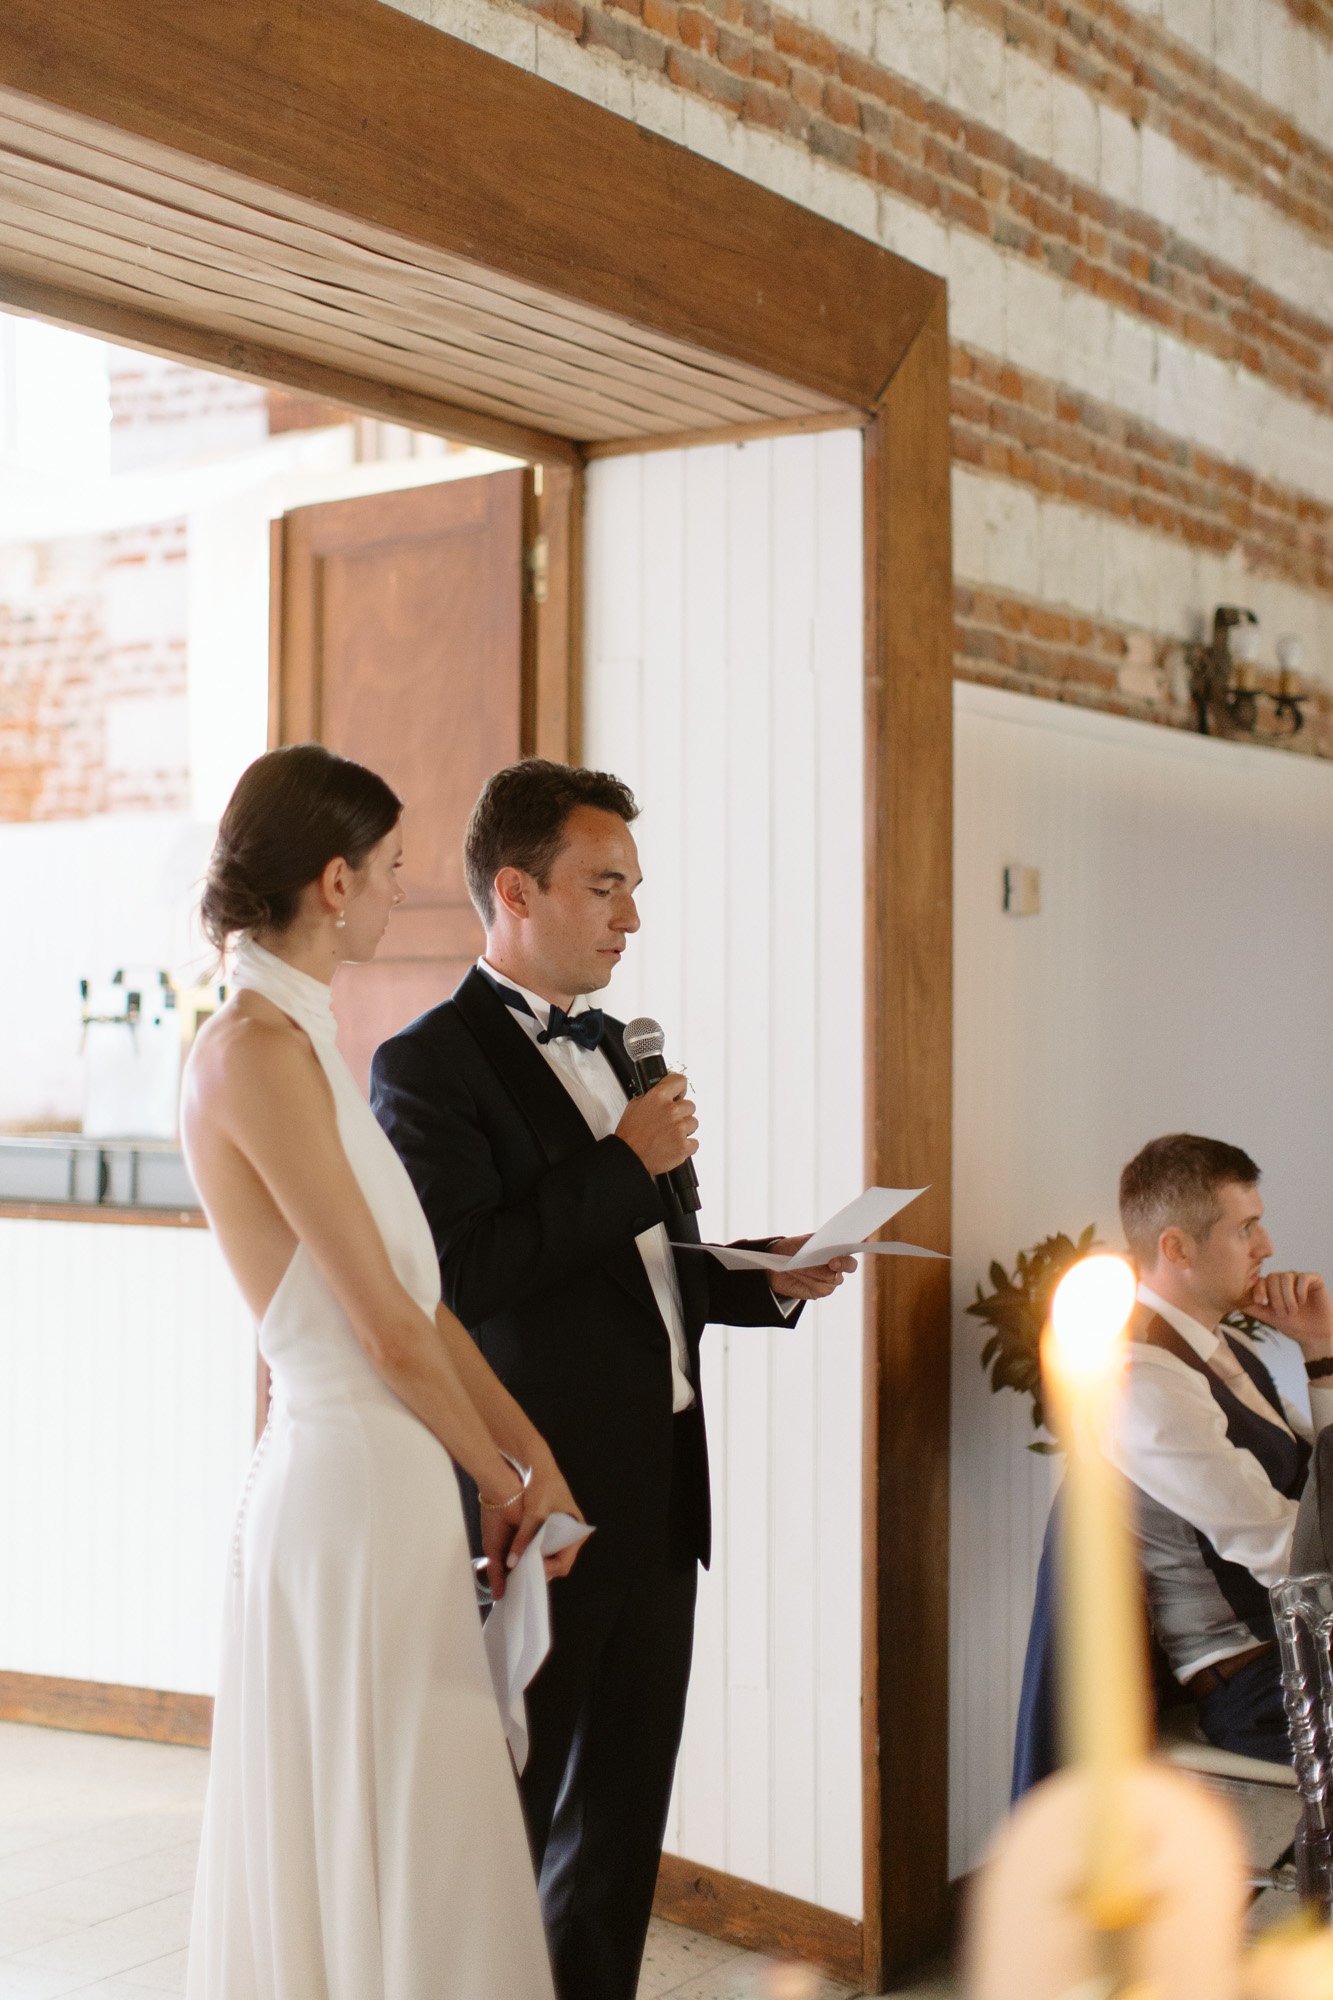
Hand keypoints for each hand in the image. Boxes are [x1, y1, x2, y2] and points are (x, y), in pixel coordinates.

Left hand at [506, 1454, 586, 1585]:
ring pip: (552, 1556)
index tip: (528, 1569)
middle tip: (523, 1570)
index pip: (564, 1563)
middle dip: (542, 1568)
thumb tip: (512, 1562)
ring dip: (538, 1560)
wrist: (540, 1466)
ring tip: (521, 1562)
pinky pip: (548, 1547)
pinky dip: (537, 1551)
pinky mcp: (555, 1528)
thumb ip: (523, 1538)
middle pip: (559, 1562)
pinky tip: (523, 1551)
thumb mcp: (533, 1514)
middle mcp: (573, 1535)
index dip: (546, 1569)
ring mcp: (565, 1532)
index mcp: (576, 1532)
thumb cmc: (543, 1487)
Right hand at [616, 1073, 697, 1176]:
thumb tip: (662, 1095)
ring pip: (693, 1123)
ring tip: (670, 1135)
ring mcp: (679, 1128)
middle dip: (681, 1113)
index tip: (679, 1094)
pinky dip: (686, 1146)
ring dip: (685, 1129)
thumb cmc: (630, 1135)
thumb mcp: (634, 1106)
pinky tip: (674, 1145)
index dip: (680, 1089)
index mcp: (658, 1097)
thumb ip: (651, 1098)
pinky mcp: (684, 1146)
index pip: (679, 1081)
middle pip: (690, 1105)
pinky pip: (694, 1143)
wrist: (629, 1157)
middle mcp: (671, 1110)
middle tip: (669, 1122)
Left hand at [767, 1234, 857, 1300]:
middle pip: (850, 1265)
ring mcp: (832, 1279)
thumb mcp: (802, 1243)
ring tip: (798, 1266)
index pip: (854, 1244)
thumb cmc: (792, 1249)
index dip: (862, 1242)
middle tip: (832, 1262)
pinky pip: (822, 1288)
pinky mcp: (822, 1290)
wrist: (776, 1266)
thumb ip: (817, 1246)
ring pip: (833, 1278)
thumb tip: (829, 1254)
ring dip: (815, 1272)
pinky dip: (809, 1280)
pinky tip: (799, 1275)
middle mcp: (839, 1263)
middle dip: (842, 1263)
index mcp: (836, 1247)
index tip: (866, 1240)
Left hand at [1246, 1269, 1332, 1361]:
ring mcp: (1299, 1278)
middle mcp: (1284, 1280)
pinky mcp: (1314, 1280)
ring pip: (1286, 1277)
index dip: (1258, 1288)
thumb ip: (1252, 1308)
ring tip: (1292, 1311)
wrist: (1313, 1335)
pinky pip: (1303, 1277)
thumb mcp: (1268, 1317)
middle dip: (1276, 1297)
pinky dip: (1300, 1290)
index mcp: (1272, 1286)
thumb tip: (1232, 1301)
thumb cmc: (1291, 1325)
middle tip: (1282, 1314)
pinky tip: (1303, 1301)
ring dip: (1288, 1296)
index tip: (1259, 1301)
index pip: (1260, 1279)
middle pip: (1273, 1277)